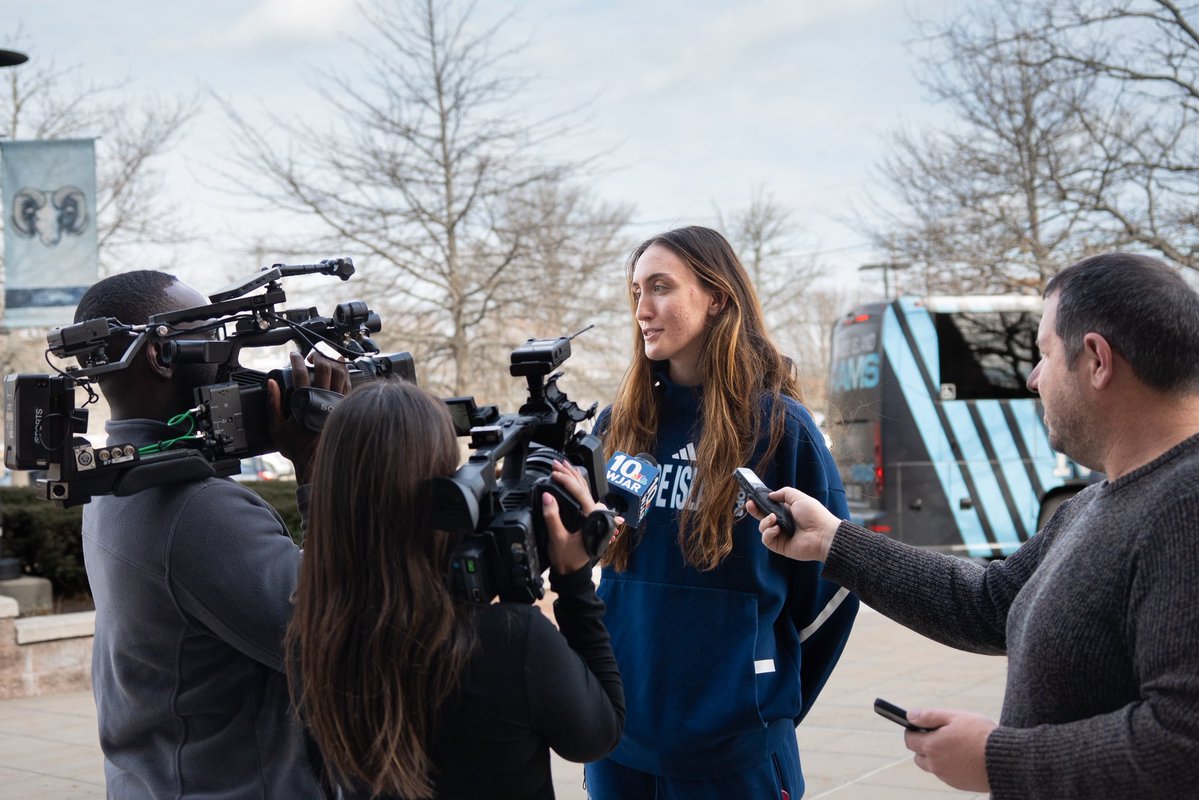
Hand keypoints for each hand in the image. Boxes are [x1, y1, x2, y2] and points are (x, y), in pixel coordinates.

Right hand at [267, 351, 349, 482]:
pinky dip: (345, 373)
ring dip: (333, 362)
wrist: (316, 461)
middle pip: (324, 367)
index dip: (297, 360)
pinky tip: (340, 370)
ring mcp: (336, 403)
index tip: (293, 355)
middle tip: (311, 356)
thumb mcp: (276, 428)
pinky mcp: (345, 407)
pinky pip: (349, 384)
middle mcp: (323, 400)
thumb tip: (271, 383)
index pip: (301, 372)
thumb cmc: (296, 447)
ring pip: (340, 373)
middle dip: (317, 356)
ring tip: (325, 359)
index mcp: (305, 402)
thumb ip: (272, 404)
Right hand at [541, 460, 595, 573]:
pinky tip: (569, 479)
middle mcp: (596, 515)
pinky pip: (583, 496)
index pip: (579, 492)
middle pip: (584, 487)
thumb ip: (552, 517)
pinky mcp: (587, 517)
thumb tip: (548, 497)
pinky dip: (575, 485)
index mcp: (592, 518)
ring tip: (563, 465)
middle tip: (557, 463)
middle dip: (570, 473)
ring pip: (585, 490)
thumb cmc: (567, 559)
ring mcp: (593, 515)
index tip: (554, 474)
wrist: (571, 572)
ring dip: (573, 476)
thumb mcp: (557, 538)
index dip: (566, 480)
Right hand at [747, 486, 839, 560]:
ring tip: (774, 519)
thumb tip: (771, 494)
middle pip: (763, 518)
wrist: (823, 534)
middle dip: (755, 511)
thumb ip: (784, 493)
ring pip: (763, 529)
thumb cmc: (814, 515)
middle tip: (750, 504)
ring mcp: (781, 536)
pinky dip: (768, 533)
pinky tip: (777, 529)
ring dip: (765, 522)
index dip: (760, 503)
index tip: (753, 498)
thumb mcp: (799, 497)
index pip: (770, 507)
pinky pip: (766, 540)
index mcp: (787, 512)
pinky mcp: (780, 546)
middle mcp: (783, 524)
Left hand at [903, 708, 994, 791]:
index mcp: (933, 746)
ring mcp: (947, 776)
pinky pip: (946, 774)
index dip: (913, 731)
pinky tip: (963, 757)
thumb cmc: (982, 735)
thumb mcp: (955, 717)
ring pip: (932, 766)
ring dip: (936, 756)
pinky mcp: (958, 784)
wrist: (1006, 760)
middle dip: (924, 745)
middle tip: (940, 735)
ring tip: (954, 745)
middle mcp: (936, 764)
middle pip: (918, 755)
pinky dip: (949, 765)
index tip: (920, 726)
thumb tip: (910, 716)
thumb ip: (929, 716)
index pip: (910, 740)